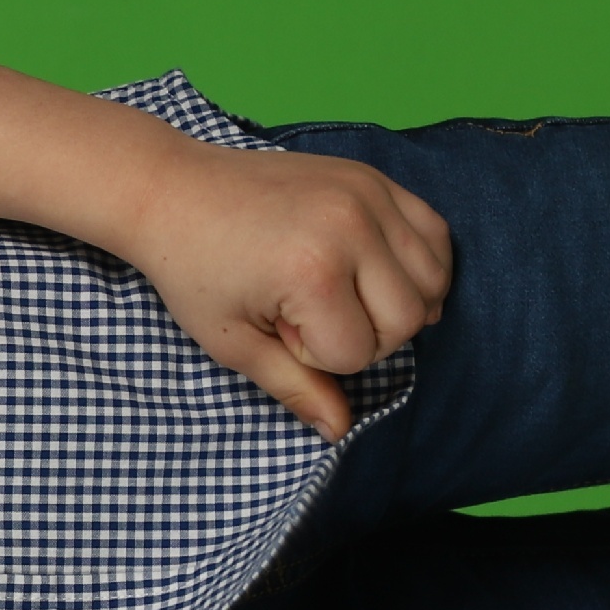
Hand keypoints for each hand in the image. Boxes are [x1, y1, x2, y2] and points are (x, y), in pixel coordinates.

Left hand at [117, 143, 454, 439]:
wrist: (174, 191)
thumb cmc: (194, 270)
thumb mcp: (232, 341)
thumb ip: (293, 386)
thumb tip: (340, 431)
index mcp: (313, 271)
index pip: (359, 354)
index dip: (316, 355)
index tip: (276, 324)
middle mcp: (352, 227)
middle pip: (409, 319)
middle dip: (364, 334)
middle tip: (305, 311)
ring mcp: (368, 195)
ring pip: (433, 280)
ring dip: (397, 302)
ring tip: (342, 292)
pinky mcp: (373, 177)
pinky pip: (435, 232)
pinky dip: (419, 263)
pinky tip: (379, 271)